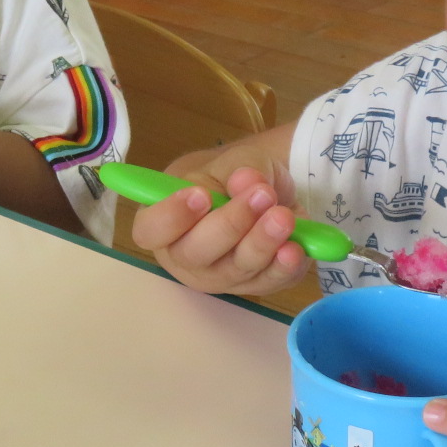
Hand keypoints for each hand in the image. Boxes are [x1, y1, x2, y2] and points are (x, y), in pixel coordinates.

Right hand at [132, 152, 310, 298]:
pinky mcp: (255, 285)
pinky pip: (269, 281)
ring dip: (261, 244)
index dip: (171, 216)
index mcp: (163, 223)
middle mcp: (185, 257)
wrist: (265, 193)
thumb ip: (237, 168)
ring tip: (284, 217)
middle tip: (260, 196)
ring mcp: (220, 278)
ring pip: (236, 269)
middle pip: (197, 254)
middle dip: (230, 225)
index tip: (201, 195)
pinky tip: (295, 248)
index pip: (151, 230)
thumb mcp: (234, 161)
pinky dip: (284, 266)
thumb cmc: (230, 178)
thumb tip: (246, 181)